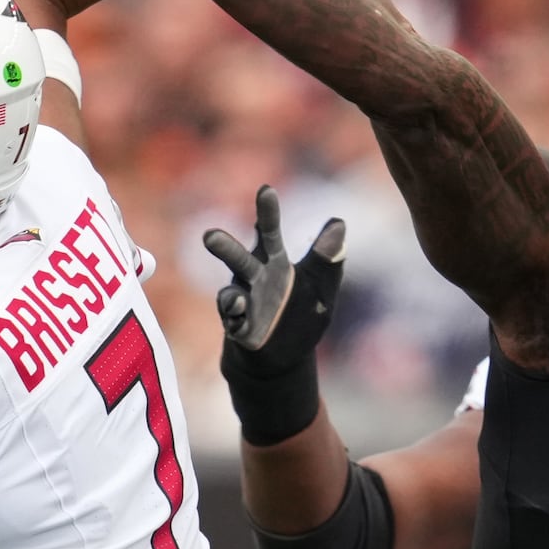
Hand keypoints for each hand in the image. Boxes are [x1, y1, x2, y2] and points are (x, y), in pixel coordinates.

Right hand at [203, 184, 344, 361]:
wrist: (283, 359)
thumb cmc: (300, 314)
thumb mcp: (321, 288)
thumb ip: (327, 260)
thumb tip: (338, 223)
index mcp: (274, 262)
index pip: (269, 233)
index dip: (267, 212)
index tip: (266, 190)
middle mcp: (253, 279)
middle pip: (238, 259)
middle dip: (224, 248)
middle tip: (210, 236)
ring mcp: (242, 305)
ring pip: (230, 296)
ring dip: (229, 296)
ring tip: (235, 298)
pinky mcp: (239, 330)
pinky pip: (233, 323)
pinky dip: (236, 320)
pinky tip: (240, 315)